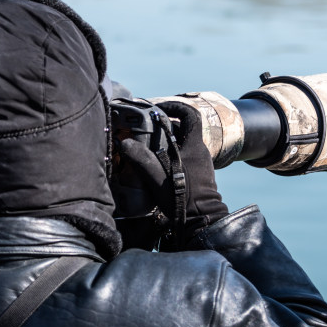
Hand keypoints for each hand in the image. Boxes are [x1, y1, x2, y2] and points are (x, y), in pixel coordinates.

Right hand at [117, 101, 227, 246]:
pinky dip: (170, 153)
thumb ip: (141, 159)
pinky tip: (156, 163)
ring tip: (147, 145)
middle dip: (165, 126)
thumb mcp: (157, 177)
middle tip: (146, 128)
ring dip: (166, 141)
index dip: (175, 106)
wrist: (201, 220)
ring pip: (182, 142)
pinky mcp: (198, 173)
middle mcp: (199, 151)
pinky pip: (184, 155)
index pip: (190, 115)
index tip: (159, 108)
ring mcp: (200, 162)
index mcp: (193, 146)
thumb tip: (125, 143)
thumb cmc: (183, 198)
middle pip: (183, 129)